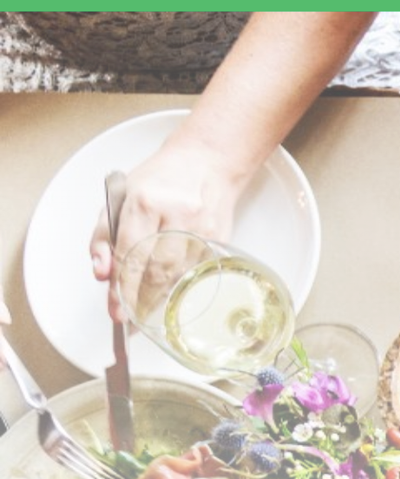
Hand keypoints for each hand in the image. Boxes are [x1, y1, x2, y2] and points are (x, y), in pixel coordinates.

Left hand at [88, 132, 247, 322]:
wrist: (206, 163)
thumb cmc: (161, 180)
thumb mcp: (120, 198)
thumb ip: (103, 236)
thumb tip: (101, 271)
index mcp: (145, 202)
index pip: (128, 254)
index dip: (120, 286)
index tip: (114, 307)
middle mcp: (176, 215)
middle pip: (154, 269)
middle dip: (137, 298)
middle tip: (126, 316)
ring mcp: (202, 228)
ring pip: (177, 275)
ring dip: (158, 297)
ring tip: (143, 310)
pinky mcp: (219, 239)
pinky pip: (195, 272)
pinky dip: (179, 286)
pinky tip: (168, 294)